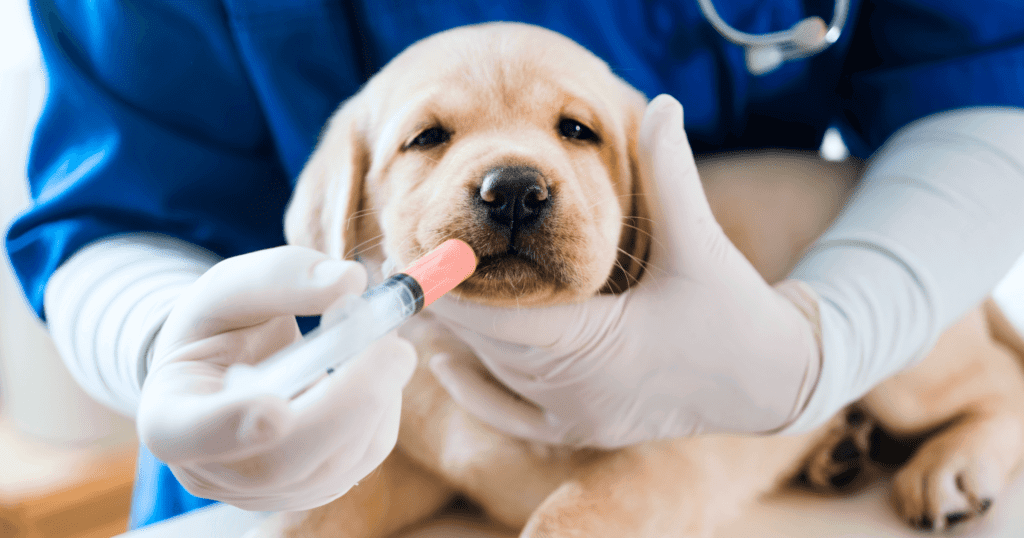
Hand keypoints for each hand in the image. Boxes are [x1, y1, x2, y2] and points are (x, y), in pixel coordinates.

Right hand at [136, 246, 415, 510]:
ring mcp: (266, 490)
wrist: (230, 365)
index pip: (189, 435)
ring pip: (335, 462)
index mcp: (169, 415)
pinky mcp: (315, 487)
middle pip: (282, 461)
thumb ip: (279, 276)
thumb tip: (350, 280)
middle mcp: (212, 470)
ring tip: (382, 337)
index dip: (233, 426)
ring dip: (377, 395)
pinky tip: (375, 367)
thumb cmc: (221, 327)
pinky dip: (384, 405)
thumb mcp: (230, 287)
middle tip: (393, 345)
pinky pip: (364, 454)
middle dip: (347, 402)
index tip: (276, 409)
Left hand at [429, 94, 821, 448]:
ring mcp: (576, 417)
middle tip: (404, 265)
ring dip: (459, 337)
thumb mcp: (700, 244)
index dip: (449, 286)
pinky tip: (447, 363)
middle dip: (445, 304)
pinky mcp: (580, 431)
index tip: (414, 253)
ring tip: (418, 295)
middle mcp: (575, 392)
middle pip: (485, 345)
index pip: (495, 317)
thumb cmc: (734, 310)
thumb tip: (662, 106)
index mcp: (595, 347)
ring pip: (493, 374)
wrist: (770, 380)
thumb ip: (671, 176)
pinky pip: (508, 417)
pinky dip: (475, 390)